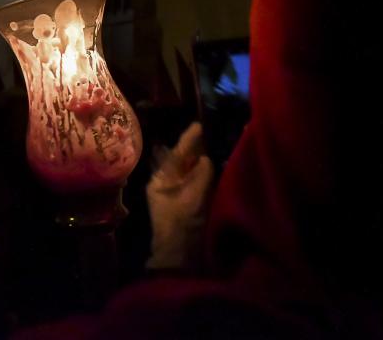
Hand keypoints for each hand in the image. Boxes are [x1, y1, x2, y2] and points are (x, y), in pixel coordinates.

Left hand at [146, 122, 213, 271]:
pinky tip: (221, 162)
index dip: (189, 139)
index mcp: (161, 180)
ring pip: (193, 169)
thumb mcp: (192, 199)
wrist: (182, 258)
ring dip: (205, 158)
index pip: (176, 154)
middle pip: (184, 159)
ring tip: (220, 140)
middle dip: (198, 146)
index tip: (200, 124)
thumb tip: (207, 157)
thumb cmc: (181, 227)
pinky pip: (201, 181)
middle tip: (214, 129)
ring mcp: (180, 193)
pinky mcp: (192, 202)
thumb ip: (201, 175)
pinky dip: (209, 172)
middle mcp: (169, 183)